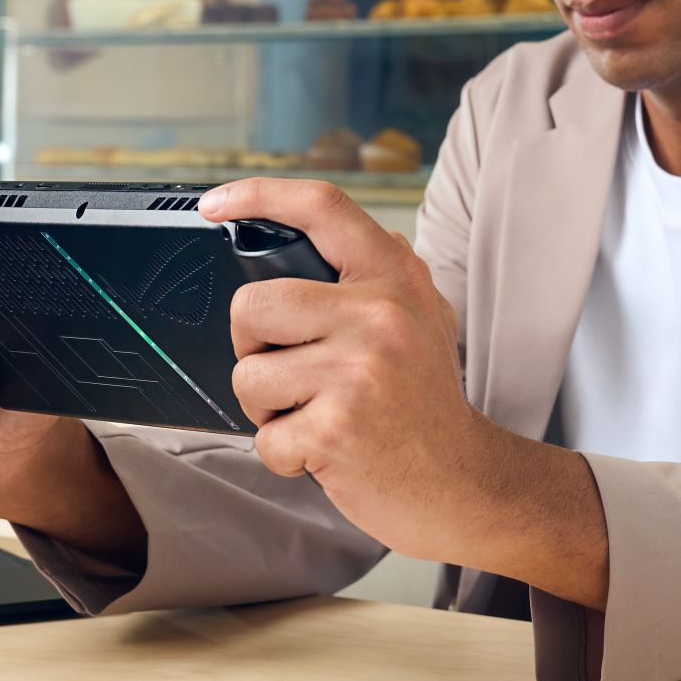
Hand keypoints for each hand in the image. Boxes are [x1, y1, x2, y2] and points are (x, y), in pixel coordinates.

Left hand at [201, 178, 495, 560]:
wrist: (465, 484)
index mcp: (396, 279)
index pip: (323, 208)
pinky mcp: (336, 428)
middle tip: (289, 373)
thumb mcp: (424, 319)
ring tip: (315, 416)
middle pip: (252, 305)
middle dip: (251, 347)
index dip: (260, 195)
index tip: (215, 205)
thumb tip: (322, 231)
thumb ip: (379, 277)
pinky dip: (285, 455)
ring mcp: (358, 371)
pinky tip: (326, 452)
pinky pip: (264, 437)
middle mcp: (379, 315)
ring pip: (248, 376)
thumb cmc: (428, 406)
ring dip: (268, 410)